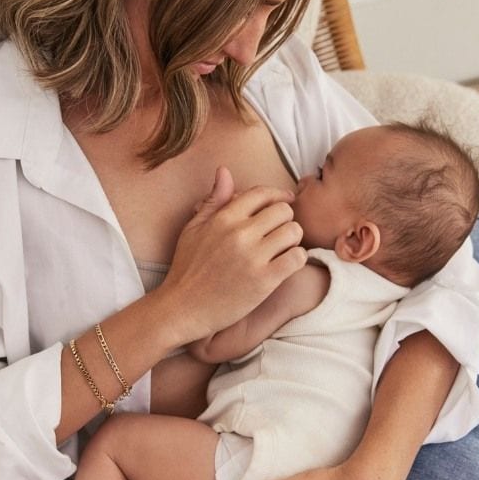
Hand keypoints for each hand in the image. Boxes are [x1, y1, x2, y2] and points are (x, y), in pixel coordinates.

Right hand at [162, 167, 305, 342]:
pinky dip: (297, 259)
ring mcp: (253, 257)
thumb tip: (224, 171)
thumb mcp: (193, 229)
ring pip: (294, 232)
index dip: (278, 196)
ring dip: (293, 240)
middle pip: (283, 210)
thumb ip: (214, 200)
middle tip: (279, 233)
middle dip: (285, 220)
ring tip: (283, 249)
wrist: (181, 308)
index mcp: (223, 218)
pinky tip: (286, 265)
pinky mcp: (264, 281)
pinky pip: (297, 258)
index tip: (285, 202)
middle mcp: (240, 233)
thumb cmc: (187, 269)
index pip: (263, 193)